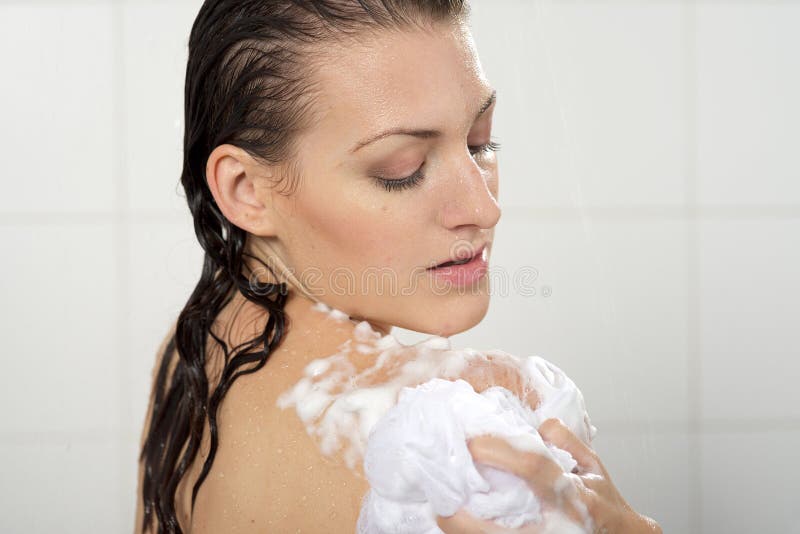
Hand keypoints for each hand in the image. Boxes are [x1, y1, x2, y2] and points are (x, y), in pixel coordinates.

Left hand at [435, 418, 662, 533]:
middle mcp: (558, 523)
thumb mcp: (595, 468)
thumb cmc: (607, 505)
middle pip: (504, 524)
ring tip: (441, 512)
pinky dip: (478, 533)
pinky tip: (459, 524)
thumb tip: (541, 425)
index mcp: (573, 494)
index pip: (533, 467)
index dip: (501, 452)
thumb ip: (569, 442)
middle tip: (440, 495)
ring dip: (466, 530)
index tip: (473, 443)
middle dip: (467, 515)